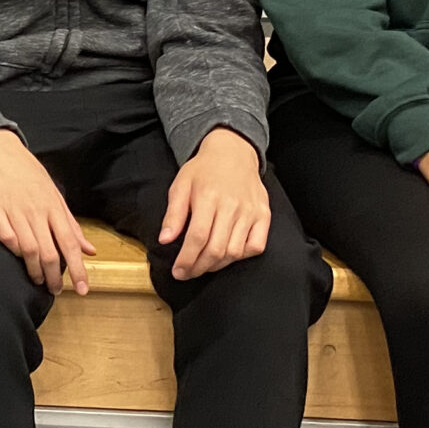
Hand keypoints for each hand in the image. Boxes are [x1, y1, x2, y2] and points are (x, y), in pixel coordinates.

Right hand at [0, 129, 95, 294]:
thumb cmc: (26, 171)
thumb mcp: (53, 194)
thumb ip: (70, 223)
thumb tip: (89, 249)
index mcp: (53, 207)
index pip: (70, 243)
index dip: (78, 269)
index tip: (83, 289)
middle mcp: (36, 211)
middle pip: (50, 252)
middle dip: (55, 277)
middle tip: (56, 291)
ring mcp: (14, 211)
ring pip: (29, 249)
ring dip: (35, 270)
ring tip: (38, 281)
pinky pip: (6, 236)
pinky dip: (13, 251)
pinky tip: (17, 259)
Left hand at [158, 129, 272, 279]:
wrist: (233, 153)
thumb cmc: (203, 171)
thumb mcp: (180, 186)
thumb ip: (173, 214)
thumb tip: (165, 240)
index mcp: (208, 197)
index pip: (197, 238)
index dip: (186, 260)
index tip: (178, 272)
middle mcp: (232, 206)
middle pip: (216, 249)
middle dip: (199, 268)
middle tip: (187, 274)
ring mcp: (250, 212)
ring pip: (235, 252)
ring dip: (217, 265)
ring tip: (203, 265)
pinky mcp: (263, 215)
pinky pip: (256, 246)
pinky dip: (242, 256)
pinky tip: (228, 255)